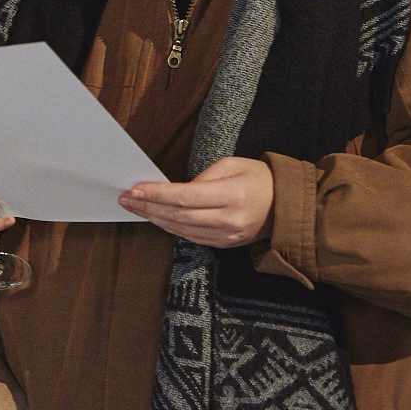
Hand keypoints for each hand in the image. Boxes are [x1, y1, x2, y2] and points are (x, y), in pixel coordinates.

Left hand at [118, 156, 274, 247]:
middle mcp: (229, 220)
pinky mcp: (224, 245)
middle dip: (149, 207)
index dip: (157, 195)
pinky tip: (156, 218)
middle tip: (126, 199)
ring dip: (155, 219)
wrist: (284, 206)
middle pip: (179, 216)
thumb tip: (175, 191)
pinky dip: (170, 227)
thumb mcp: (233, 164)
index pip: (186, 197)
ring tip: (135, 208)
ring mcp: (227, 236)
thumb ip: (204, 177)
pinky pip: (191, 237)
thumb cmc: (259, 178)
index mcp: (233, 195)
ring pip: (182, 230)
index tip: (135, 190)